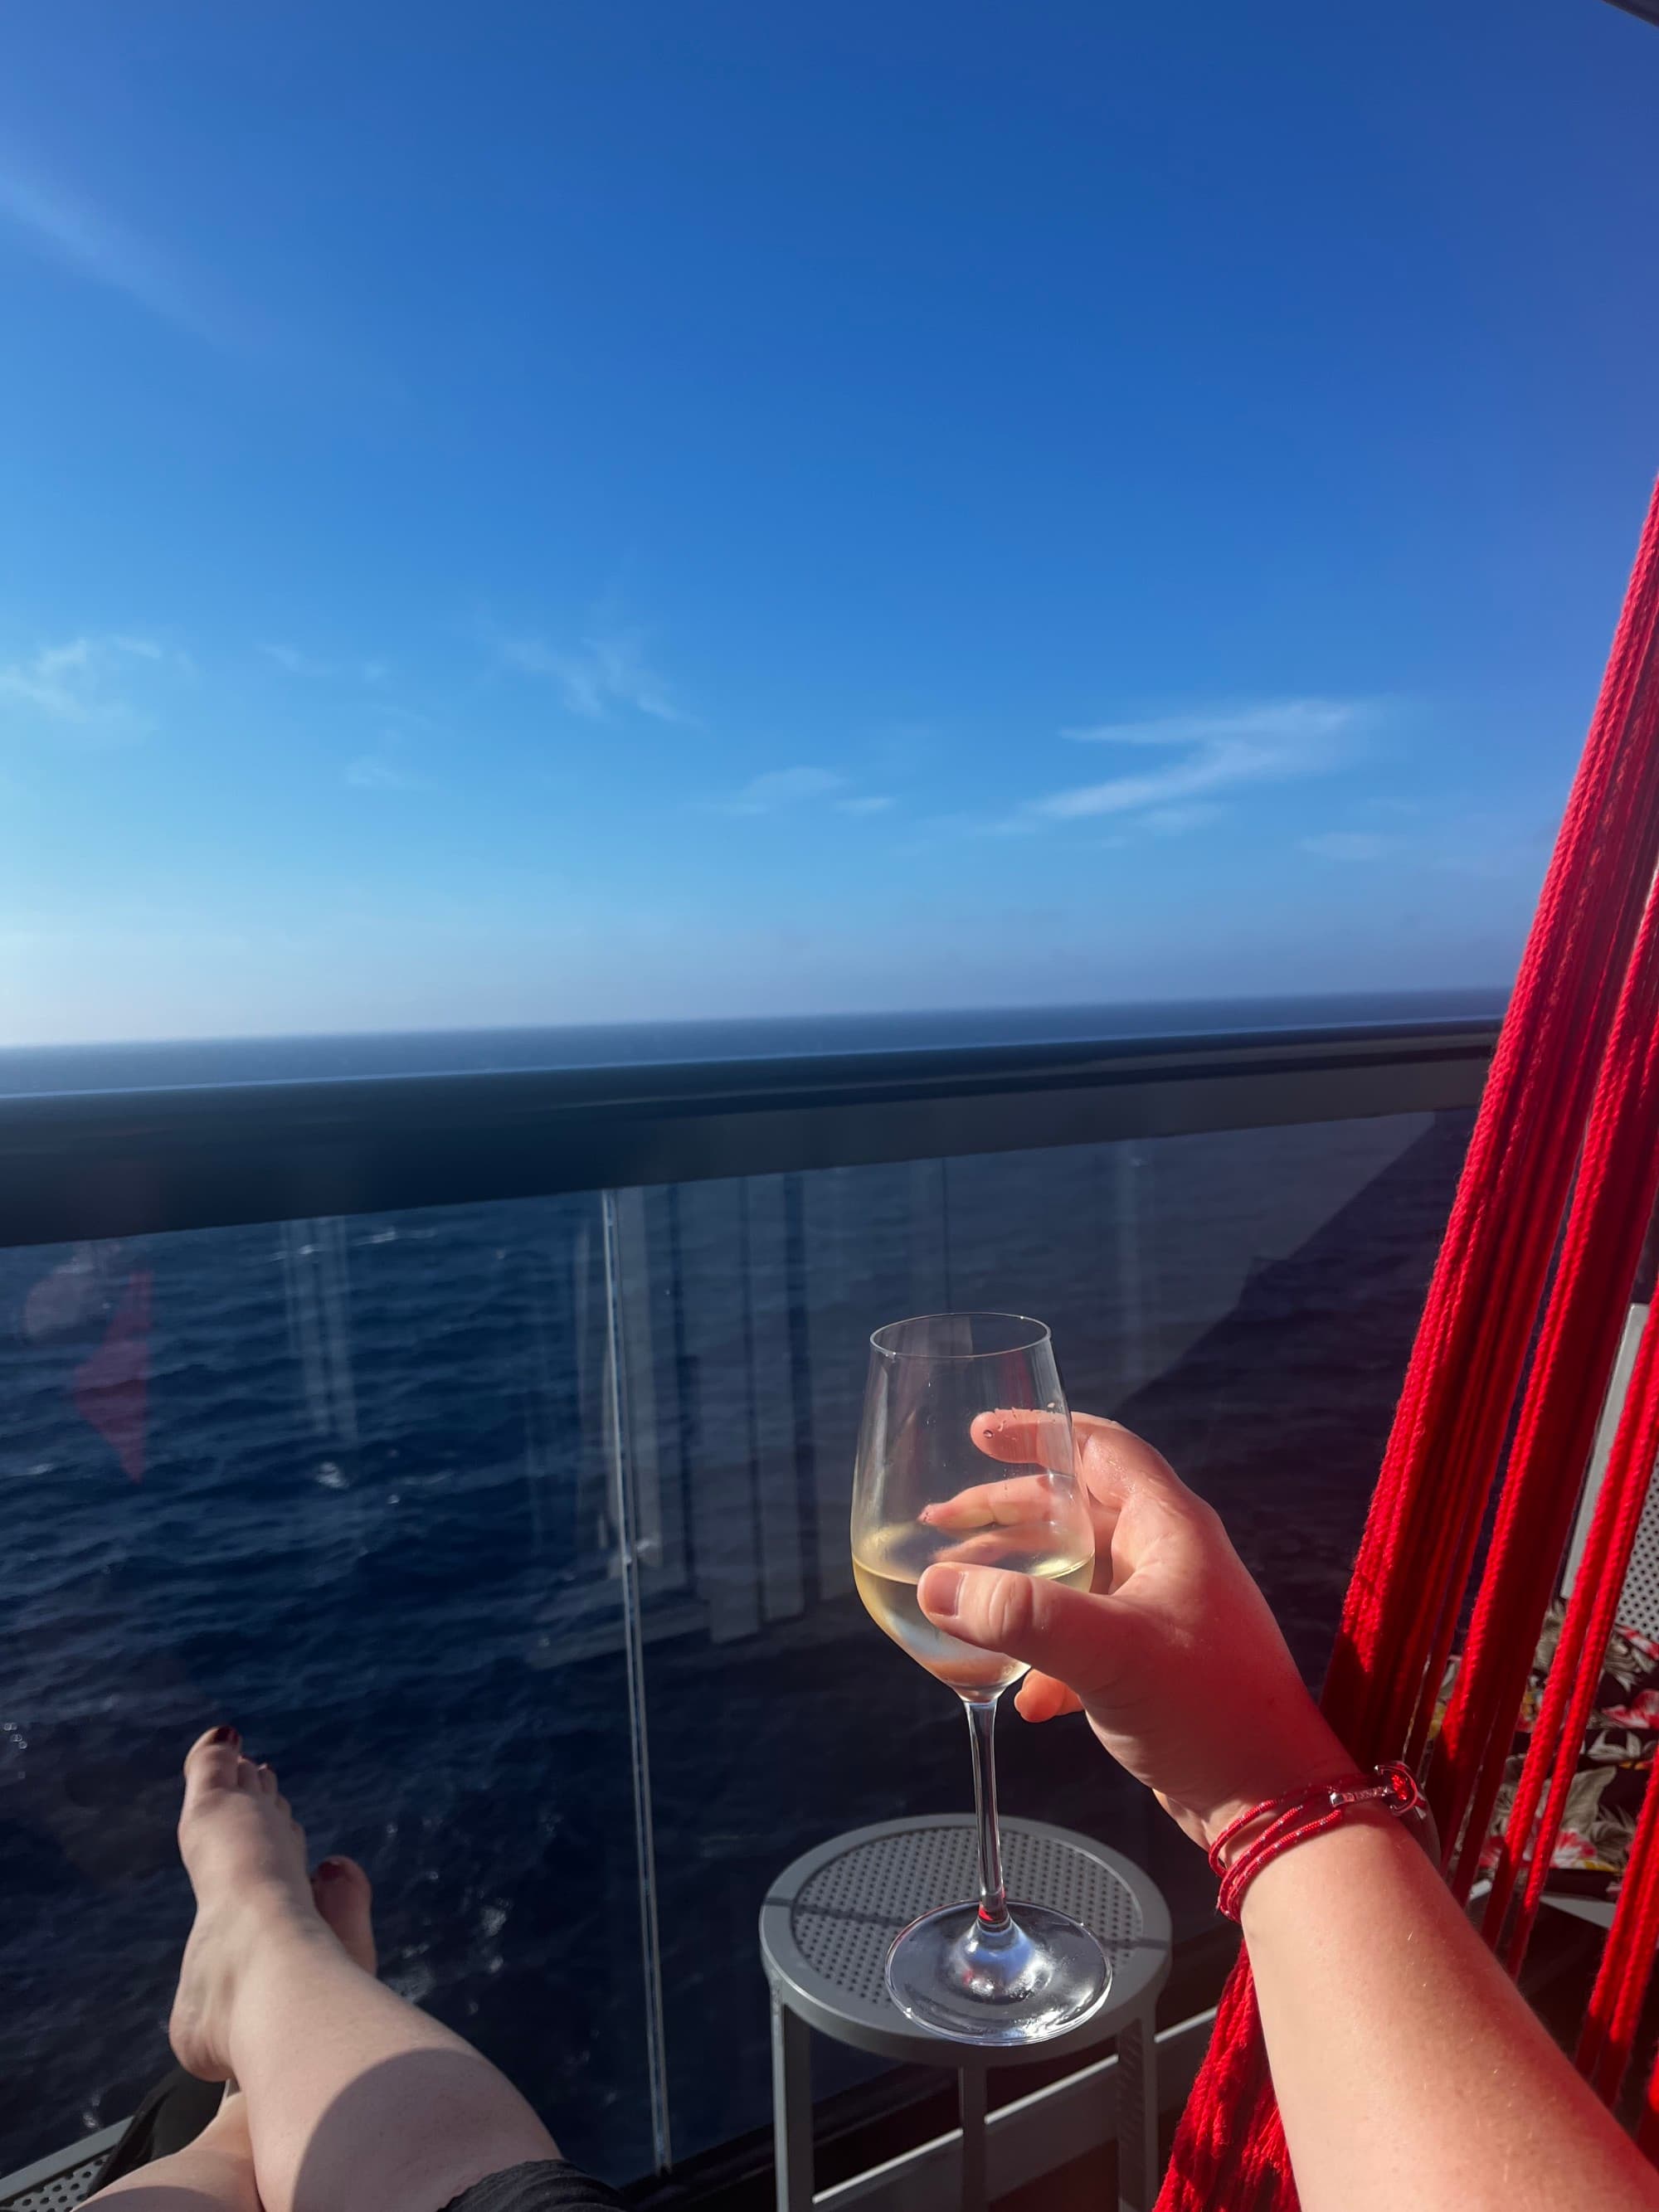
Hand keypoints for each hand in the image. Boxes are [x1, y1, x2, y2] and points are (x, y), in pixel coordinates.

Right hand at [917, 1413, 1351, 1848]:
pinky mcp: (1153, 1668)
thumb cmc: (1208, 1709)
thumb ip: (1021, 1615)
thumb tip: (936, 1587)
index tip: (980, 1434)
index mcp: (1169, 1527)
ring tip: (957, 1596)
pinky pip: (1083, 1642)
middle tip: (942, 1520)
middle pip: (1074, 1512)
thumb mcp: (1108, 1651)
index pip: (1100, 1449)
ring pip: (1073, 1577)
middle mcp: (1167, 1559)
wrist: (1270, 1804)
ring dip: (1015, 1585)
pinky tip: (1020, 1696)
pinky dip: (1044, 1658)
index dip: (1039, 1431)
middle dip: (1006, 1514)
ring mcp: (1161, 1613)